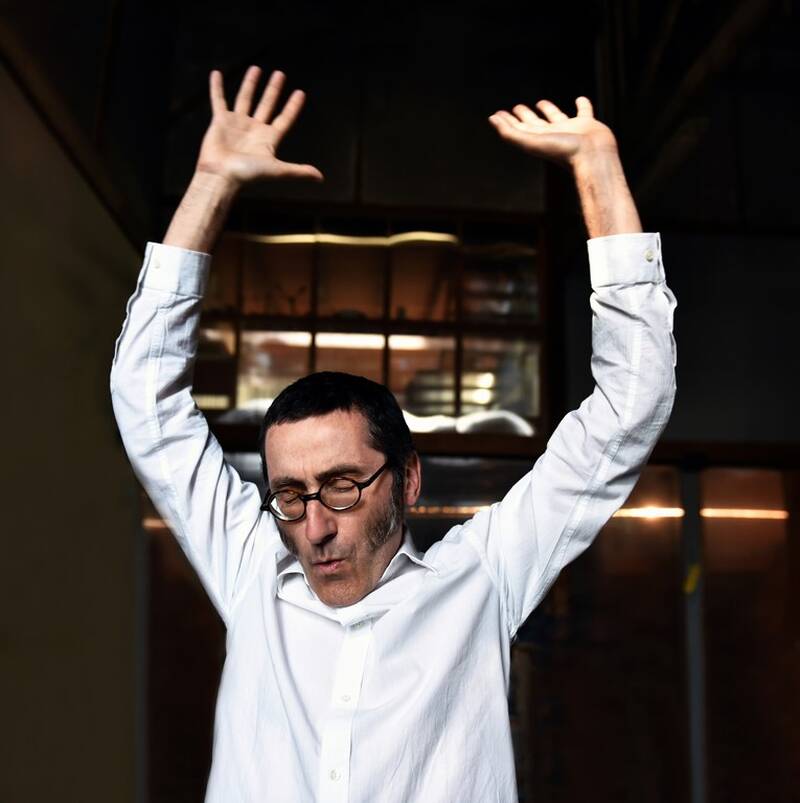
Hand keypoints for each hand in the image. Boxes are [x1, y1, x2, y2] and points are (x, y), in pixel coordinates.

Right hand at [196, 66, 322, 186]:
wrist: (221, 176)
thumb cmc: (247, 175)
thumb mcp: (277, 170)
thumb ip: (298, 170)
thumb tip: (320, 178)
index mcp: (268, 139)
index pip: (284, 119)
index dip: (293, 107)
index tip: (300, 93)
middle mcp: (254, 130)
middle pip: (267, 105)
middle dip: (273, 90)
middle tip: (280, 74)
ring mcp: (237, 124)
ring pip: (245, 99)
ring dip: (250, 84)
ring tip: (256, 68)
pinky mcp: (220, 122)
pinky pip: (218, 100)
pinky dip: (216, 88)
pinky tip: (217, 74)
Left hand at [489, 97, 616, 167]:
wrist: (593, 156)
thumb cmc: (563, 152)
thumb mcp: (531, 142)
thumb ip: (510, 133)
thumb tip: (492, 119)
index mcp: (539, 140)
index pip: (518, 129)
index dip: (506, 122)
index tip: (497, 114)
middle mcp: (552, 135)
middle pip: (534, 124)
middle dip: (525, 116)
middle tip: (517, 107)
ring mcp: (570, 130)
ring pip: (556, 117)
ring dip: (548, 110)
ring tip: (541, 102)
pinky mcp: (587, 124)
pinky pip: (584, 111)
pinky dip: (582, 105)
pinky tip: (580, 99)